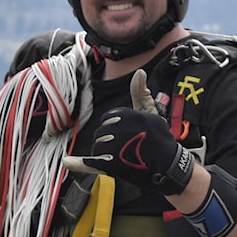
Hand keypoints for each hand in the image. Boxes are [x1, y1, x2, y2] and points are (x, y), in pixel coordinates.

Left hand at [63, 70, 193, 194]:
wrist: (169, 165)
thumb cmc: (159, 138)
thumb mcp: (151, 112)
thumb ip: (140, 93)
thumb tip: (139, 72)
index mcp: (125, 115)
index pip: (109, 119)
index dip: (117, 128)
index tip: (130, 136)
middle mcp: (118, 130)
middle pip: (101, 133)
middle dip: (111, 141)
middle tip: (129, 149)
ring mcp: (113, 148)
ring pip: (97, 147)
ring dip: (105, 153)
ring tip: (124, 158)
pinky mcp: (110, 165)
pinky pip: (89, 162)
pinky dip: (77, 163)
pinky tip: (67, 162)